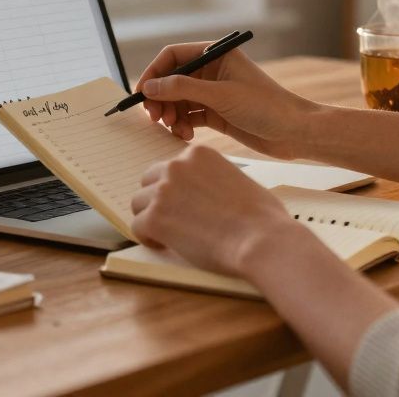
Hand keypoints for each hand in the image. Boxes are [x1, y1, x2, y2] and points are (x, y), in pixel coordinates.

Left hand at [131, 145, 301, 276]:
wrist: (261, 239)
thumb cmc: (261, 216)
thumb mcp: (237, 179)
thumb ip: (213, 178)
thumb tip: (205, 192)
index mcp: (197, 154)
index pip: (170, 168)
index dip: (175, 189)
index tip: (184, 205)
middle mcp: (176, 166)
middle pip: (148, 182)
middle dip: (157, 200)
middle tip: (173, 220)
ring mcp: (163, 191)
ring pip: (138, 203)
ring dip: (151, 219)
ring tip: (170, 235)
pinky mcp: (155, 218)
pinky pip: (137, 226)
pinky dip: (148, 238)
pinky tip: (165, 245)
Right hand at [137, 42, 319, 158]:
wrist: (295, 133)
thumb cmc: (266, 106)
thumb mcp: (221, 95)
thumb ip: (182, 89)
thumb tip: (150, 86)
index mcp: (216, 55)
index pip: (173, 56)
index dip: (154, 73)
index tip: (142, 93)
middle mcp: (212, 71)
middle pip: (172, 80)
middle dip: (161, 98)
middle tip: (155, 118)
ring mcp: (214, 93)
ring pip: (178, 101)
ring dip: (171, 115)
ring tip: (174, 128)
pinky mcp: (217, 114)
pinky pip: (189, 117)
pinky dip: (182, 125)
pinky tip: (185, 135)